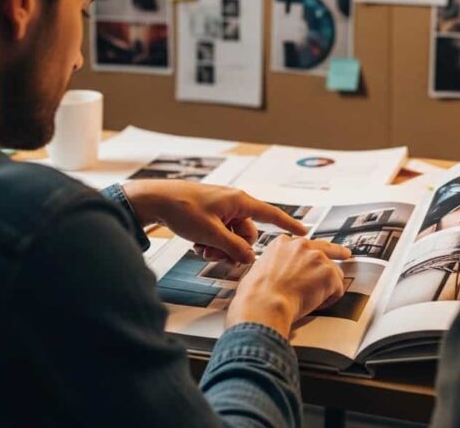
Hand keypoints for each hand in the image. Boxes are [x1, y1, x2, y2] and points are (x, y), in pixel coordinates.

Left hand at [122, 180, 306, 263]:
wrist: (155, 200)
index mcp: (240, 201)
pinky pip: (221, 233)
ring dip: (220, 248)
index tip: (304, 233)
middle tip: (216, 255)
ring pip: (232, 236)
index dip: (289, 225)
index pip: (271, 214)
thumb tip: (249, 258)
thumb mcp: (211, 234)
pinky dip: (212, 242)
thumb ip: (234, 248)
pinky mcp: (210, 214)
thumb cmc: (183, 209)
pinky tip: (197, 244)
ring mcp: (222, 208)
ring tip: (202, 249)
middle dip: (235, 248)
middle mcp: (234, 203)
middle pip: (248, 233)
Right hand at [226, 236, 351, 337]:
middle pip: (326, 247)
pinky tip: (316, 304)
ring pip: (333, 273)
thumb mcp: (258, 269)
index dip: (308, 255)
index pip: (302, 245)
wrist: (264, 303)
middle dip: (337, 252)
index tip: (312, 258)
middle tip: (345, 254)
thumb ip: (273, 266)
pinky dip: (330, 299)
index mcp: (282, 243)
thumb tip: (275, 276)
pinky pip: (338, 289)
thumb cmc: (256, 294)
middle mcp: (302, 245)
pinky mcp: (329, 273)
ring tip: (313, 300)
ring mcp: (317, 257)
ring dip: (327, 287)